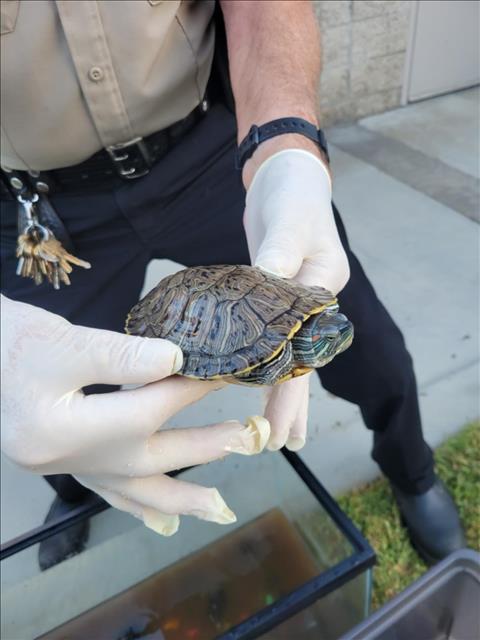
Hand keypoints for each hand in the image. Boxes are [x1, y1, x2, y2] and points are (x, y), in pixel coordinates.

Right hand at [1, 296, 269, 534]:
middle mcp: (66, 460)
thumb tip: (178, 360)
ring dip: (180, 497)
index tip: (232, 374)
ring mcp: (65, 469)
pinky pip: (109, 494)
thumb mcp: (63, 340)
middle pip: (150, 454)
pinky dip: (138, 507)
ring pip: (133, 489)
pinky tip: (162, 522)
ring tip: (220, 508)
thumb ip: (121, 354)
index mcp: (64, 428)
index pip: (148, 407)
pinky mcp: (66, 465)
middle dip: (205, 445)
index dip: (193, 389)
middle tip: (252, 438)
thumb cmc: (14, 343)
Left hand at [243, 148, 348, 450]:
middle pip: (300, 362)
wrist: (285, 178)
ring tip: (280, 432)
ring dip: (283, 393)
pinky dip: (263, 362)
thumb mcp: (289, 218)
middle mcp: (313, 304)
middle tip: (281, 444)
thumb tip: (271, 278)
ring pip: (288, 356)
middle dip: (289, 404)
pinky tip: (257, 382)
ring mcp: (294, 304)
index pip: (304, 350)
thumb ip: (280, 249)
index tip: (277, 425)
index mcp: (322, 288)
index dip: (289, 389)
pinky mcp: (272, 298)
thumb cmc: (293, 194)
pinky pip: (267, 338)